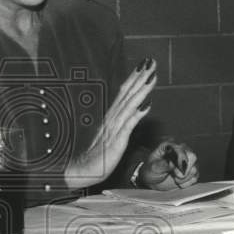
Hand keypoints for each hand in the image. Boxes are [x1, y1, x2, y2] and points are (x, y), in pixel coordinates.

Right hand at [65, 57, 156, 189]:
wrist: (81, 171)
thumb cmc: (96, 157)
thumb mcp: (110, 137)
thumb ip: (120, 124)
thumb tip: (134, 111)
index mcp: (111, 117)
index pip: (123, 93)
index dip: (134, 78)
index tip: (144, 65)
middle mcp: (112, 119)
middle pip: (127, 94)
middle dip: (139, 77)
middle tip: (150, 61)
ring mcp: (114, 129)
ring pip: (129, 105)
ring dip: (141, 89)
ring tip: (152, 75)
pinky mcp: (116, 141)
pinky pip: (128, 125)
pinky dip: (138, 113)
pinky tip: (147, 103)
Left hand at [139, 139, 199, 189]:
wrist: (152, 181)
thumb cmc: (150, 170)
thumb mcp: (153, 167)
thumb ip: (162, 165)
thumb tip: (172, 164)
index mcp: (171, 146)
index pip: (181, 149)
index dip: (180, 160)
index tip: (174, 170)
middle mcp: (181, 151)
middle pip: (193, 157)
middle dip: (184, 170)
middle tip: (175, 175)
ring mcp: (187, 162)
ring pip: (195, 169)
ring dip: (184, 177)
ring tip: (175, 178)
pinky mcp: (190, 172)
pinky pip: (195, 177)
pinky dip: (187, 182)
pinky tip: (178, 182)